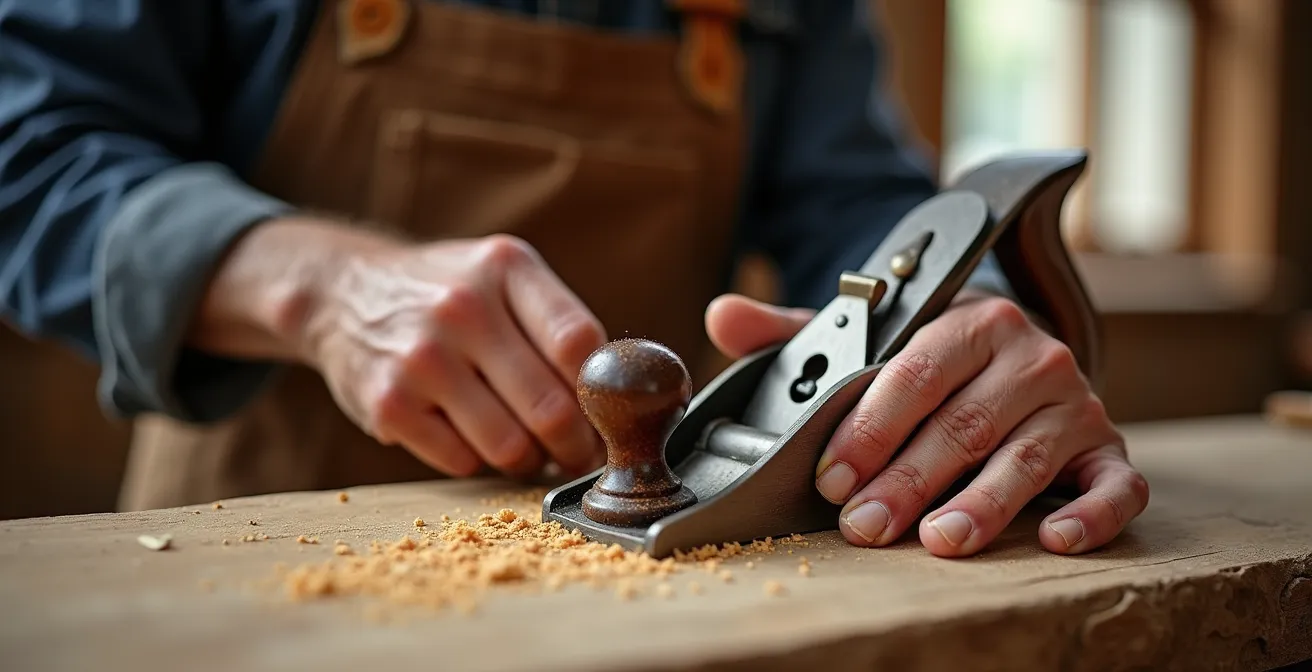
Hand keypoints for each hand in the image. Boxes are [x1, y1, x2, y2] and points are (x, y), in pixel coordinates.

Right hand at [296, 230, 606, 478]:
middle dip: (578, 445)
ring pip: (511, 446)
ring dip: (531, 461)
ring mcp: (422, 358)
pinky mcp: (389, 404)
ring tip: (530, 448)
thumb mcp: (503, 276)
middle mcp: (463, 307)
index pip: (579, 342)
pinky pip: (463, 461)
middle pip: (552, 407)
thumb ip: (559, 324)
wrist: (344, 293)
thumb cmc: (448, 293)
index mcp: (505, 267)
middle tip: (581, 454)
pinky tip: (475, 437)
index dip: (605, 394)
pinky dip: (480, 462)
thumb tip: (628, 398)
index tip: (615, 417)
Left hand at [705, 291, 1148, 557]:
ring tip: (940, 541)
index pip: (915, 374)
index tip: (830, 476)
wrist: (1016, 357)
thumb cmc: (932, 360)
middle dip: (907, 480)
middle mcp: (1032, 357)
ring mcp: (1075, 404)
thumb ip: (798, 332)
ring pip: (1026, 458)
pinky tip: (1054, 540)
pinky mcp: (1107, 449)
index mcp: (970, 322)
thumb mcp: (870, 340)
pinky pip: (1116, 484)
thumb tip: (721, 313)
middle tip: (863, 525)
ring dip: (983, 502)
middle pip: (962, 424)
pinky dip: (1092, 514)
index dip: (870, 428)